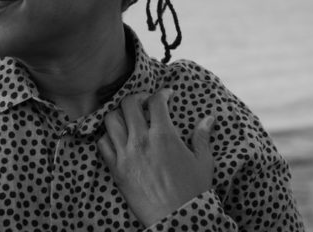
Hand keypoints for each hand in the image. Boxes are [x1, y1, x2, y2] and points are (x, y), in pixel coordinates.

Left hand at [97, 89, 214, 226]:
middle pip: (128, 104)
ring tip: (128, 119)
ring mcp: (126, 155)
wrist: (177, 219)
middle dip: (137, 98)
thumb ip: (202, 136)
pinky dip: (108, 137)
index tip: (166, 95)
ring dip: (119, 115)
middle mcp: (141, 140)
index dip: (162, 93)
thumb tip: (209, 118)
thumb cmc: (193, 191)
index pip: (156, 101)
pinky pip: (102, 144)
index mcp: (164, 135)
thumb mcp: (203, 162)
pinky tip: (118, 139)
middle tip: (145, 103)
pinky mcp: (116, 170)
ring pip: (111, 120)